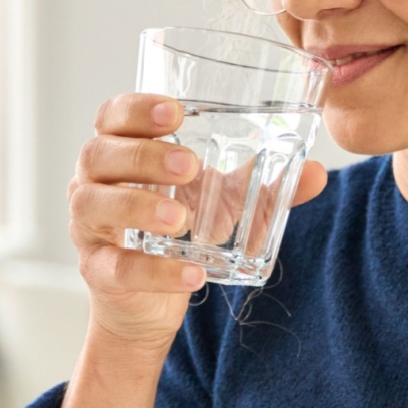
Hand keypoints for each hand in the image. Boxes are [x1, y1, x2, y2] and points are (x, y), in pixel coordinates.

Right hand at [67, 93, 327, 350]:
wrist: (150, 299)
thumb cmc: (181, 224)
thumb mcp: (224, 199)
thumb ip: (263, 183)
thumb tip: (317, 173)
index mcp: (123, 148)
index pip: (113, 115)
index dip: (137, 109)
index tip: (175, 113)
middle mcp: (94, 180)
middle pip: (100, 153)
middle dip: (144, 155)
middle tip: (190, 166)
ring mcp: (90, 226)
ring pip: (95, 204)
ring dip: (138, 206)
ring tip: (179, 218)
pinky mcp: (97, 270)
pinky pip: (117, 267)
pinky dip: (155, 271)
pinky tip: (192, 273)